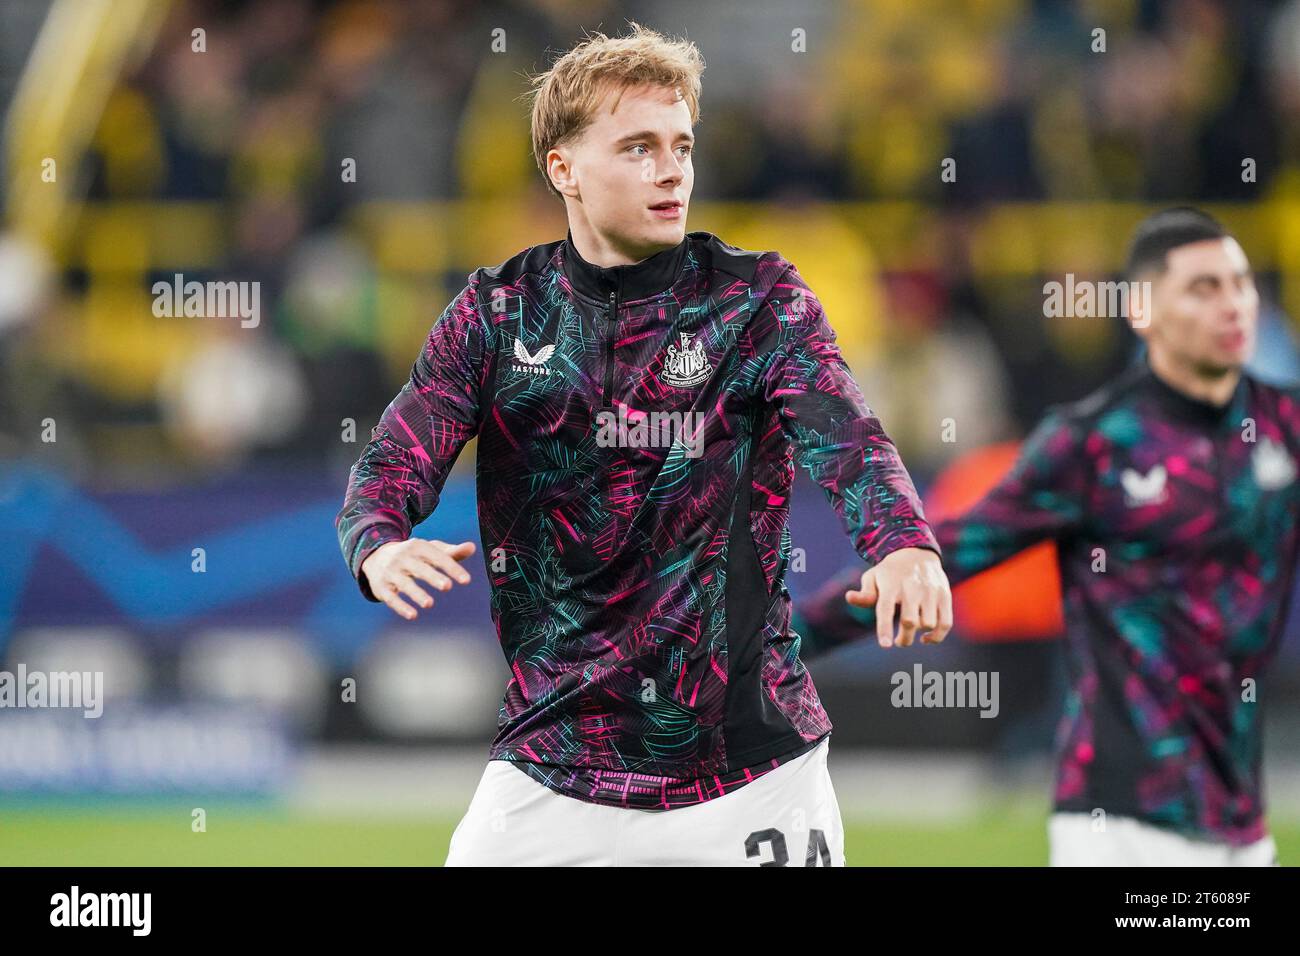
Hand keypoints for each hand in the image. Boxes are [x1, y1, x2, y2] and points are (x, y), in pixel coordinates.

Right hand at [360, 539, 475, 620]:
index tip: (466, 580)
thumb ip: (452, 552)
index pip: (437, 557)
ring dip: (416, 593)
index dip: (452, 568)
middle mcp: (403, 558)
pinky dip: (401, 606)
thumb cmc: (413, 555)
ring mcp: (391, 572)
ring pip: (404, 584)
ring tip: (429, 604)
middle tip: (447, 587)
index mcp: (418, 546)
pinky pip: (391, 597)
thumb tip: (472, 548)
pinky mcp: (382, 587)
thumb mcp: (430, 550)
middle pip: (419, 568)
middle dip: (432, 577)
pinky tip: (413, 616)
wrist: (376, 556)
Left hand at [844, 547, 951, 647]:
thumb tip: (850, 598)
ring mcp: (930, 592)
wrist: (917, 553)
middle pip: (909, 621)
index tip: (885, 645)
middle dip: (904, 638)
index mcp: (890, 585)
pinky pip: (945, 623)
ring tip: (911, 633)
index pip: (886, 609)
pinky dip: (937, 636)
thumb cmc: (890, 572)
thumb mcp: (872, 577)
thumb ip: (864, 593)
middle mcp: (911, 588)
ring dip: (919, 635)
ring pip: (927, 624)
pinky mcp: (944, 596)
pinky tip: (927, 638)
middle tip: (898, 641)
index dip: (885, 628)